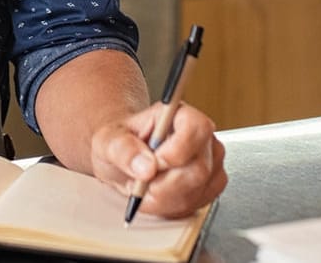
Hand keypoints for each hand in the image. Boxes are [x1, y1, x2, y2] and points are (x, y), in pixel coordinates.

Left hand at [91, 103, 226, 219]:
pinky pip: (197, 203)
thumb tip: (146, 166)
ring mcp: (211, 160)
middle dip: (164, 185)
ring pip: (198, 190)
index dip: (175, 152)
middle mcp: (201, 136)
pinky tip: (156, 195)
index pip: (196, 128)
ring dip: (164, 198)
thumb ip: (123, 149)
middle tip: (139, 182)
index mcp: (179, 114)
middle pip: (199, 168)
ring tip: (144, 187)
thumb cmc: (120, 142)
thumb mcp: (108, 140)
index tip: (152, 165)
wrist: (124, 157)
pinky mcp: (211, 184)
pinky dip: (171, 207)